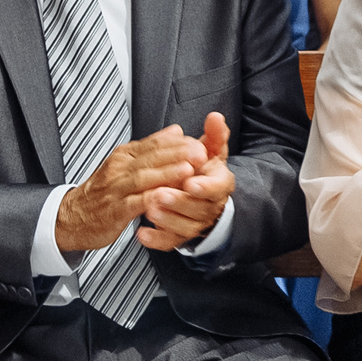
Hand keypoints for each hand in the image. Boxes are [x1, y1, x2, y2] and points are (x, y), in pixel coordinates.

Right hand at [56, 127, 207, 253]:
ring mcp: (115, 189)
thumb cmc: (104, 192)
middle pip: (151, 157)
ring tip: (188, 170)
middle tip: (201, 153)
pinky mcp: (114, 211)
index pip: (154, 144)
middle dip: (178, 154)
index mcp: (125, 155)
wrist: (72, 217)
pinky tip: (165, 198)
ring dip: (167, 173)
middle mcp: (119, 168)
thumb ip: (152, 148)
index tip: (200, 142)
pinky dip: (150, 200)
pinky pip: (133, 203)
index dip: (179, 143)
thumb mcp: (125, 164)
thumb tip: (177, 131)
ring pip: (143, 178)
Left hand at [137, 113, 234, 250]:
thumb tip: (215, 117)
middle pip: (200, 209)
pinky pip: (170, 242)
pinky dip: (156, 240)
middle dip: (179, 202)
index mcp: (220, 184)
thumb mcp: (211, 151)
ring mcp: (196, 223)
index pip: (219, 187)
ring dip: (167, 220)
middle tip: (159, 194)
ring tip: (149, 210)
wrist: (200, 195)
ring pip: (185, 228)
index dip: (205, 186)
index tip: (189, 182)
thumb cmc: (202, 171)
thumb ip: (214, 135)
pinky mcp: (180, 236)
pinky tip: (141, 234)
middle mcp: (210, 206)